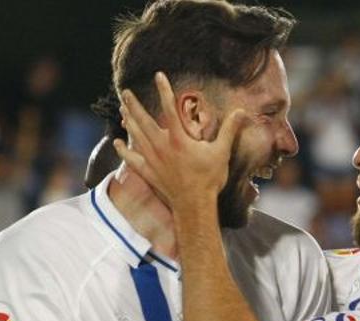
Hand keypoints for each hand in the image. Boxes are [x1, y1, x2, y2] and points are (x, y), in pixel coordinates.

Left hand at [114, 71, 247, 211]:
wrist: (194, 205)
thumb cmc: (209, 179)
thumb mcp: (222, 152)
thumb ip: (229, 130)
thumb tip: (241, 111)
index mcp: (179, 139)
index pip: (170, 109)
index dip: (164, 91)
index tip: (159, 75)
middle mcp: (162, 147)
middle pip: (144, 121)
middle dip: (134, 106)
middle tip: (126, 93)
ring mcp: (153, 161)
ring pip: (137, 137)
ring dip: (129, 122)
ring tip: (122, 109)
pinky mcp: (149, 173)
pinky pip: (133, 160)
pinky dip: (125, 151)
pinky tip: (118, 142)